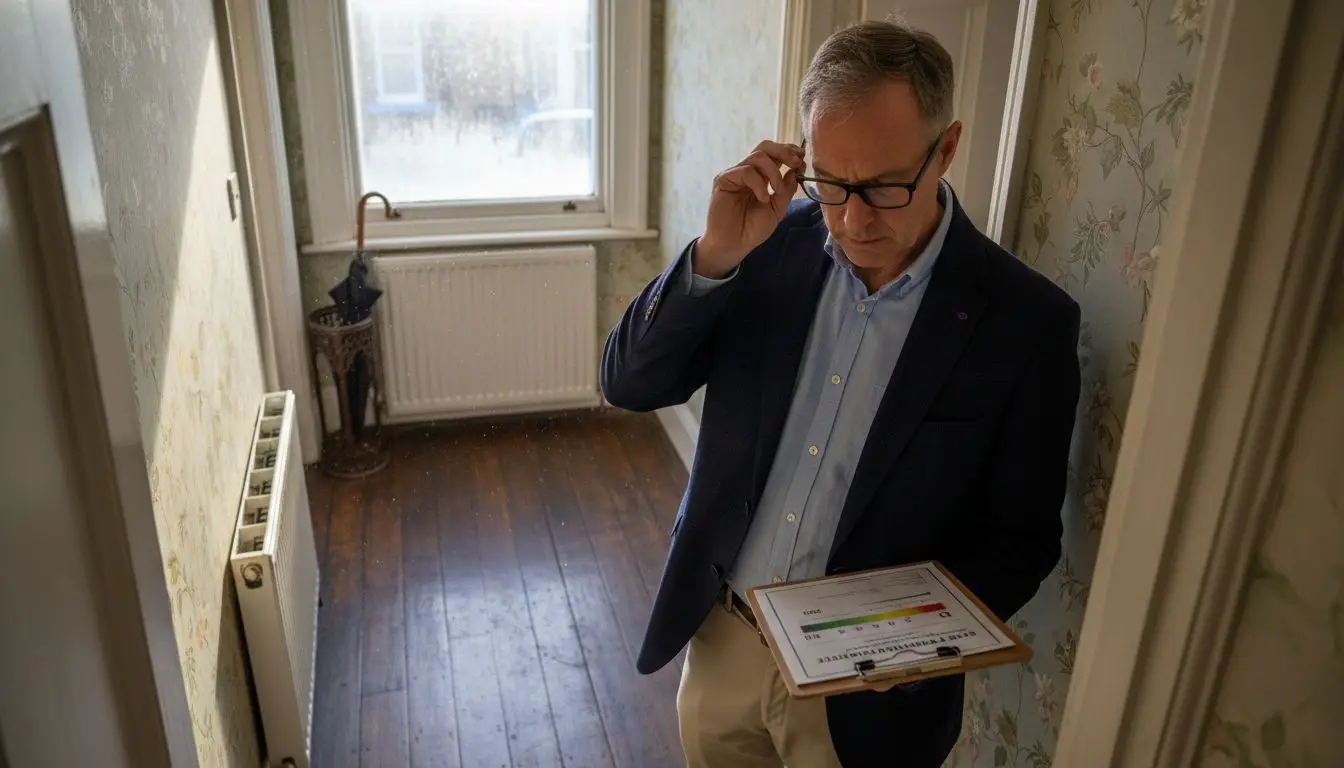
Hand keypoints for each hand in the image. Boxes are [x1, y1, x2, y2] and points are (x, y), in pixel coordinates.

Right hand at [695, 140, 804, 277]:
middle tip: (795, 163)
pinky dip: (759, 184)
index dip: (789, 151)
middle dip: (784, 151)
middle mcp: (747, 171)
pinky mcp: (724, 180)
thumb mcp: (777, 209)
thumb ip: (786, 190)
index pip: (774, 154)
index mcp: (761, 176)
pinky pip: (746, 171)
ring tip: (777, 192)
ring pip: (758, 156)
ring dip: (774, 173)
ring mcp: (735, 174)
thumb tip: (795, 171)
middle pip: (765, 146)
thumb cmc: (752, 229)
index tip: (802, 159)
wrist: (734, 245)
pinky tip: (762, 199)